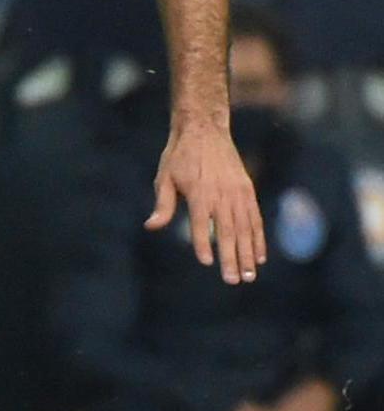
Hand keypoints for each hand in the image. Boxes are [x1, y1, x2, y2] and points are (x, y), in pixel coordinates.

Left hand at [147, 112, 267, 283]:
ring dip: (248, 253)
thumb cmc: (179, 156)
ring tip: (249, 275)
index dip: (203, 242)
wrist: (204, 130)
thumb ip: (163, 204)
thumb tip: (151, 226)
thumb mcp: (165, 176)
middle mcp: (220, 194)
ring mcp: (237, 193)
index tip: (206, 262)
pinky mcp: (247, 190)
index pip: (200, 223)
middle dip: (231, 257)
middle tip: (233, 280)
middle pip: (227, 231)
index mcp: (198, 192)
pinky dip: (258, 238)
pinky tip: (259, 256)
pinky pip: (255, 218)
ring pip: (244, 228)